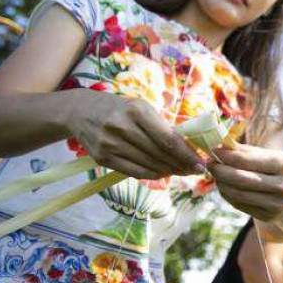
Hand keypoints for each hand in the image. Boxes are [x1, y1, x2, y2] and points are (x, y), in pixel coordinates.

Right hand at [67, 90, 204, 178]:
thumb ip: (162, 126)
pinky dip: (152, 175)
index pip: (168, 139)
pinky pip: (134, 172)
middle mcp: (122, 127)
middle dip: (181, 165)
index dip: (186, 154)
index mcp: (137, 111)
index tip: (201, 163)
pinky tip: (163, 173)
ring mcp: (110, 144)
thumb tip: (188, 148)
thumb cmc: (121, 109)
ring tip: (182, 172)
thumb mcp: (142, 108)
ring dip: (169, 171)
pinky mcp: (102, 158)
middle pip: (160, 154)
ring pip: (148, 165)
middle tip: (196, 170)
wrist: (81, 111)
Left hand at [210, 145, 282, 226]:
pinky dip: (228, 194)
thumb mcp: (278, 156)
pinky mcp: (269, 217)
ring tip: (216, 174)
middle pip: (239, 178)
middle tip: (209, 163)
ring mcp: (276, 205)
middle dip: (219, 170)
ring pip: (237, 194)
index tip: (214, 150)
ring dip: (220, 183)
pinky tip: (225, 186)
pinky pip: (240, 205)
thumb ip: (251, 152)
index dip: (226, 155)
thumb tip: (223, 146)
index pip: (247, 160)